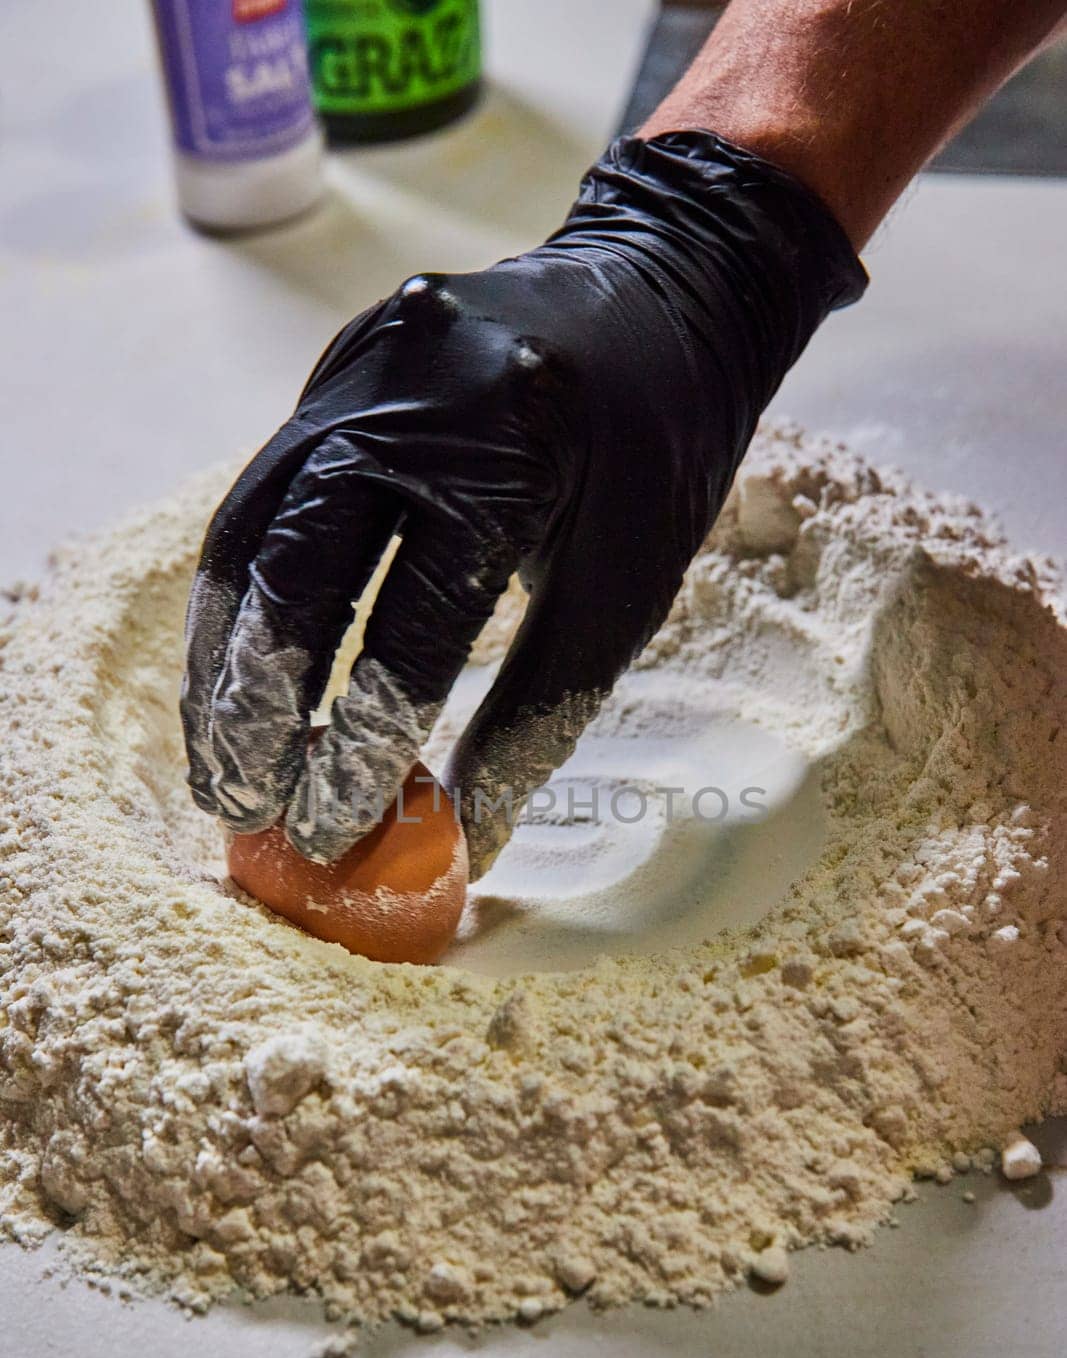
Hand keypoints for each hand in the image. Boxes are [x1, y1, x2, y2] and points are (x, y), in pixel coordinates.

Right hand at [181, 131, 863, 877]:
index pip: (416, 613)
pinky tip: (235, 669)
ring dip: (224, 655)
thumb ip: (541, 707)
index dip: (367, 732)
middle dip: (257, 699)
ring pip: (251, 525)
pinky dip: (245, 593)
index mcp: (514, 440)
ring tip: (218, 759)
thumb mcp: (629, 582)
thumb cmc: (665, 449)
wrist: (666, 287)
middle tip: (243, 805)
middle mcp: (416, 387)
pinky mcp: (334, 372)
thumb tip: (465, 834)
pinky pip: (263, 491)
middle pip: (296, 560)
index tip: (333, 827)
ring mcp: (360, 366)